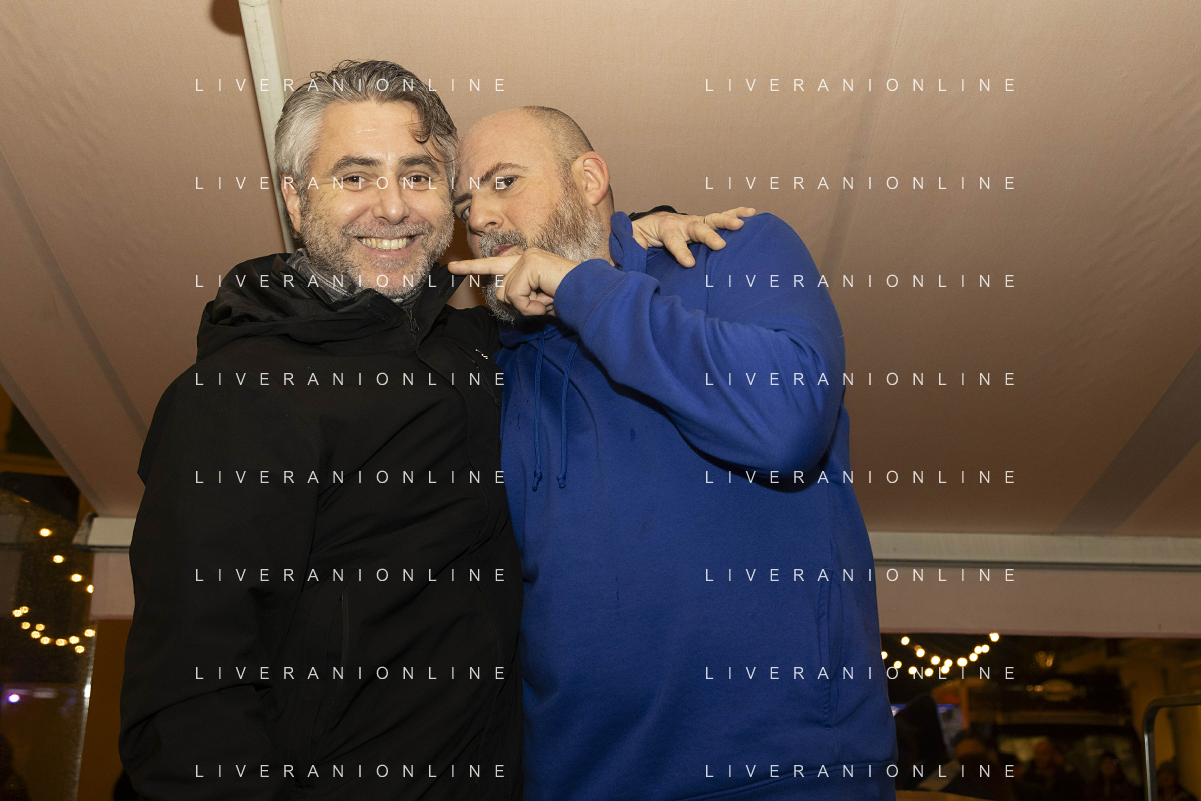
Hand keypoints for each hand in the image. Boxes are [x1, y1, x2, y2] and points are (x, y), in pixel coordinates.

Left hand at [448, 247, 575, 316]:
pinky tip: (547, 300)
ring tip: (548, 300)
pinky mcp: (529, 264)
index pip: (492, 265)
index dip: (471, 267)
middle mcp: (523, 257)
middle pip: (499, 290)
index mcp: (524, 264)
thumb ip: (520, 297)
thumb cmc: (567, 300)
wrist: (587, 295)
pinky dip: (531, 306)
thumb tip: (506, 298)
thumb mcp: (538, 300)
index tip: (451, 268)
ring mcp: (526, 258)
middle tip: (544, 302)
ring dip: (528, 306)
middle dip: (519, 304)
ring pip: (507, 294)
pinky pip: (516, 296)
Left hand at [630, 207, 756, 266]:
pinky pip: (721, 217)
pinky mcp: (704, 223)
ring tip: (742, 224)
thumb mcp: (630, 244)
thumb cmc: (640, 237)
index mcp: (664, 229)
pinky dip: (737, 213)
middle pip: (696, 228)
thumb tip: (615, 267)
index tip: (689, 263)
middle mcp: (682, 223)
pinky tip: (753, 214)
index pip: (673, 241)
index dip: (681, 251)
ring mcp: (695, 222)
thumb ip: (628, 253)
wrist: (649, 224)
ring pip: (712, 220)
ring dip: (727, 221)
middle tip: (720, 244)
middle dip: (708, 235)